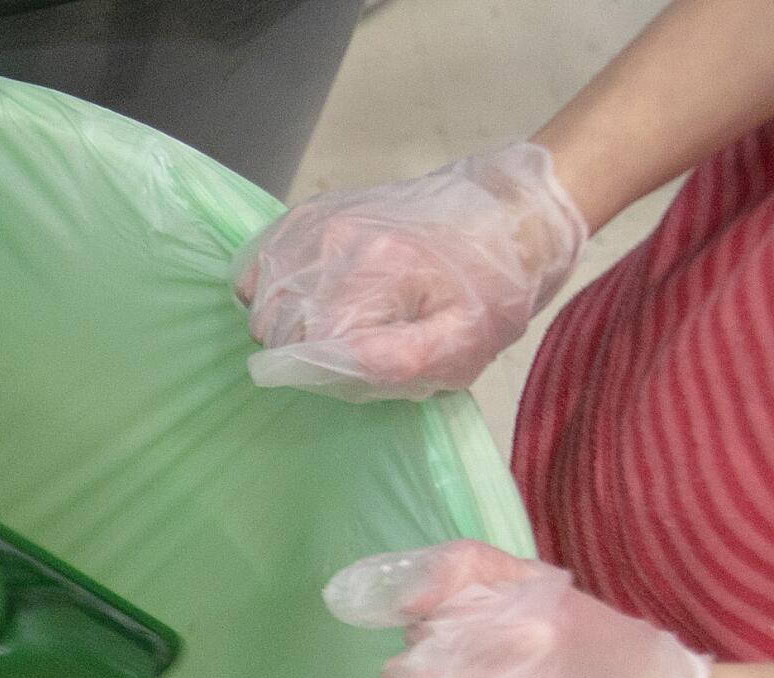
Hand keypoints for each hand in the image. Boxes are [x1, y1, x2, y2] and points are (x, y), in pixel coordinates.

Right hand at [233, 143, 587, 401]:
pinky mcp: (316, 211)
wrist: (513, 215)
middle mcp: (334, 239)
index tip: (349, 370)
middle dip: (299, 348)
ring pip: (260, 292)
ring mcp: (320, 220)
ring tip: (324, 325)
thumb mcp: (464, 343)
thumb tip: (329, 364)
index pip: (299, 343)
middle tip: (344, 349)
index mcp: (373, 273)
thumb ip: (397, 361)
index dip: (317, 370)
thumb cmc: (492, 290)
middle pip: (272, 320)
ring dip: (280, 320)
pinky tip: (301, 297)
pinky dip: (268, 284)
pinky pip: (262, 257)